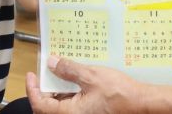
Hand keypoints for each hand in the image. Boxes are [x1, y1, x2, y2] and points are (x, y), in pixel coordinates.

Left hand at [26, 56, 147, 113]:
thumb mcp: (91, 76)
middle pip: (48, 107)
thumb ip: (69, 70)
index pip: (40, 105)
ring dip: (57, 91)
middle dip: (44, 89)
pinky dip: (69, 94)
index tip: (31, 75)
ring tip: (60, 72)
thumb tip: (52, 63)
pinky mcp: (89, 113)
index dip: (32, 89)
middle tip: (46, 72)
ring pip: (60, 107)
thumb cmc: (118, 93)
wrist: (140, 103)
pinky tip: (74, 80)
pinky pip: (72, 106)